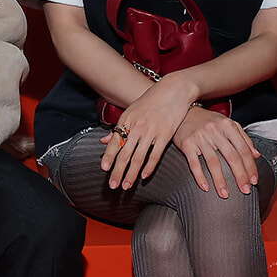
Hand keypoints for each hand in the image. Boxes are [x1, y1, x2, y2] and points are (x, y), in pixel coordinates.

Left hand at [99, 73, 202, 189]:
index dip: (109, 157)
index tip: (104, 169)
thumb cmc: (151, 102)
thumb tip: (103, 142)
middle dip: (117, 171)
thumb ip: (119, 128)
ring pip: (138, 157)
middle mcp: (137, 127)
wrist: (173, 90)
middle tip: (113, 185)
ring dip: (131, 174)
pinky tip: (143, 176)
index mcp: (127, 120)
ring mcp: (151, 131)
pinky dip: (149, 166)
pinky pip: (155, 154)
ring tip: (126, 186)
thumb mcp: (131, 112)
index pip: (115, 142)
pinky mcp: (165, 135)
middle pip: (124, 154)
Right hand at [171, 107, 259, 196]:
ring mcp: (200, 138)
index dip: (250, 167)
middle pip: (231, 157)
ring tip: (225, 194)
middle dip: (240, 176)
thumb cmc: (207, 120)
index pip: (243, 149)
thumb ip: (243, 138)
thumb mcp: (227, 124)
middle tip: (245, 190)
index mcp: (228, 126)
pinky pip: (194, 163)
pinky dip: (200, 177)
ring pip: (213, 163)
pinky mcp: (186, 144)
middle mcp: (215, 131)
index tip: (254, 180)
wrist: (183, 112)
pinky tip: (205, 187)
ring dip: (220, 181)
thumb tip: (256, 155)